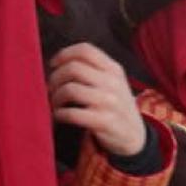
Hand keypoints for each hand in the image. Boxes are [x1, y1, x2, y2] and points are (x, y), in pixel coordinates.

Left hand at [49, 44, 145, 158]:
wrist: (134, 135)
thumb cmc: (115, 106)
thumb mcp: (113, 82)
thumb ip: (93, 70)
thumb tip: (58, 64)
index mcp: (113, 69)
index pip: (86, 50)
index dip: (64, 54)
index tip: (53, 64)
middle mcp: (112, 83)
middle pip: (74, 68)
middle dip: (55, 78)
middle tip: (51, 88)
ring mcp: (109, 102)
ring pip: (70, 90)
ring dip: (56, 97)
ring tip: (55, 103)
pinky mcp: (104, 122)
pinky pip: (72, 113)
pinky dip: (59, 114)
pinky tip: (59, 116)